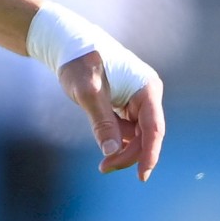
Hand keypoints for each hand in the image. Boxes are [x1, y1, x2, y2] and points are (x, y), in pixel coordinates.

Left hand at [57, 51, 165, 179]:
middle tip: (104, 168)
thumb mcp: (88, 94)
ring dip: (121, 148)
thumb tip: (111, 152)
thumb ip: (102, 123)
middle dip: (127, 154)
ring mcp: (136, 99)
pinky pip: (125, 127)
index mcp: (146, 89)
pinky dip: (115, 138)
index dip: (149, 154)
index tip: (142, 176)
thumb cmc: (78, 62)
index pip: (154, 129)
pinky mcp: (124, 103)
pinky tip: (104, 142)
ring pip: (135, 133)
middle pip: (145, 135)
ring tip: (102, 162)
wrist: (65, 44)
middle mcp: (146, 95)